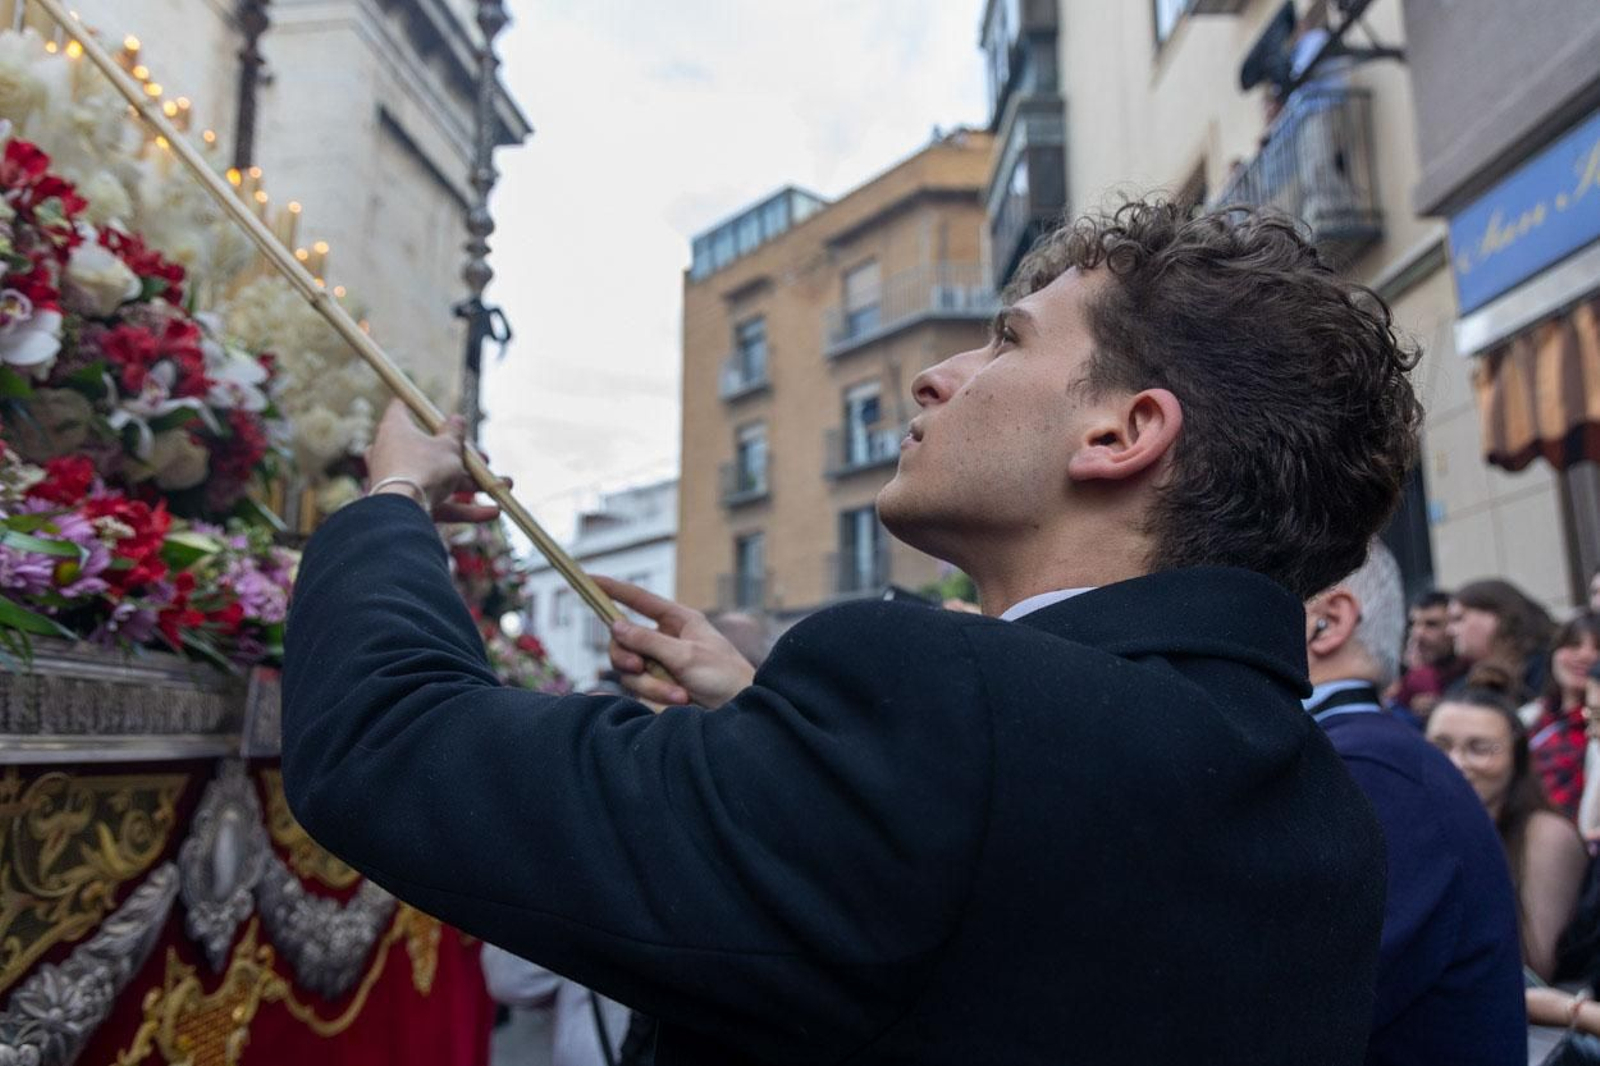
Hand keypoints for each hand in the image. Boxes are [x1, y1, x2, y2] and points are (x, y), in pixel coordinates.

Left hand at [367, 399, 500, 522]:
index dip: (419, 407)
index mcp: (395, 429)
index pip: (402, 409)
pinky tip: (492, 512)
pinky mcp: (405, 506)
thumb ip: (454, 433)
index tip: (436, 411)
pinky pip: (437, 503)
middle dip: (463, 457)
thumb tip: (457, 419)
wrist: (402, 512)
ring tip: (502, 487)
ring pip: (439, 479)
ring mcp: (398, 481)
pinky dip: (462, 508)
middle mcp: (391, 453)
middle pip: (430, 449)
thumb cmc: (424, 468)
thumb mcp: (447, 447)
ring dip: (471, 484)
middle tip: (484, 460)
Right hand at [596, 575, 755, 707]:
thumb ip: (648, 641)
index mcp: (678, 619)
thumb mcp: (685, 656)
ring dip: (650, 684)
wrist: (740, 710)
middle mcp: (667, 637)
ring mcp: (662, 662)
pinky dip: (657, 695)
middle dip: (627, 656)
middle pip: (623, 639)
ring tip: (678, 695)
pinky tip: (681, 701)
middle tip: (637, 666)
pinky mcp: (660, 684)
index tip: (589, 579)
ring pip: (629, 668)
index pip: (639, 599)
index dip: (613, 589)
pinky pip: (641, 687)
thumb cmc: (723, 675)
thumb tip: (615, 625)